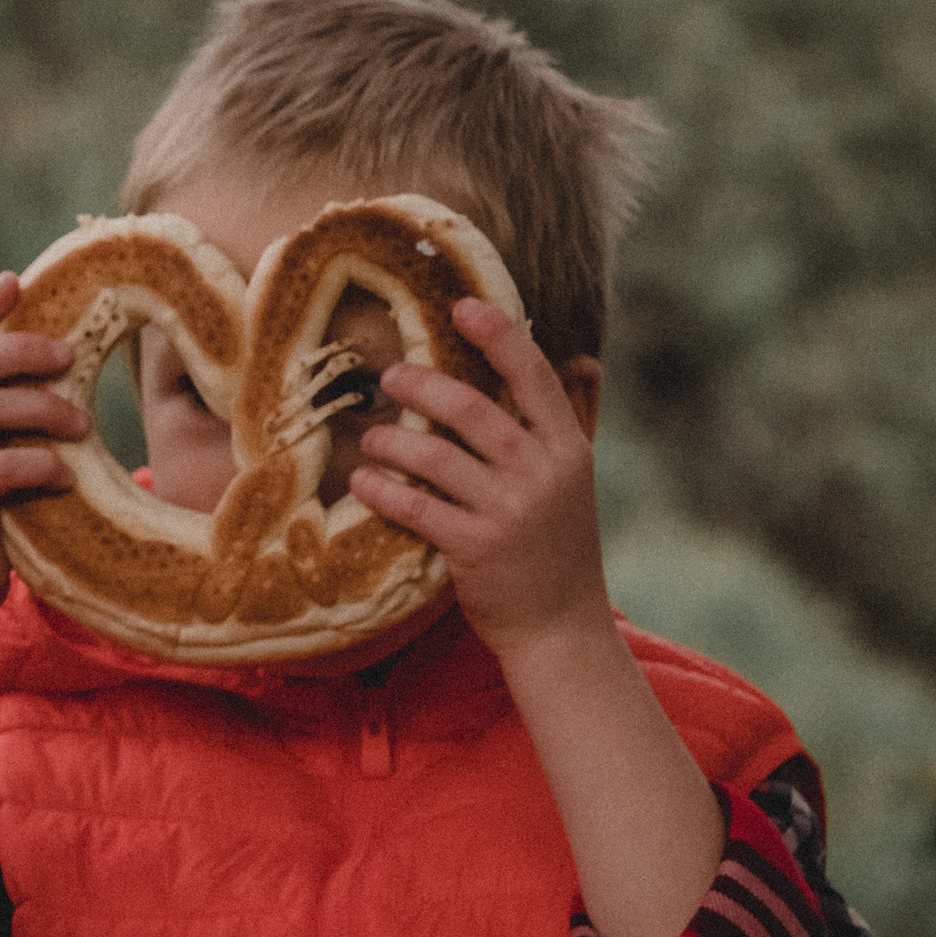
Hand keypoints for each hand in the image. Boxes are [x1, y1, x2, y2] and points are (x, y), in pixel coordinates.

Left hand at [347, 298, 607, 661]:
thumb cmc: (556, 548)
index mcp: (569, 449)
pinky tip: (363, 481)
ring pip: (436, 457)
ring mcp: (510, 512)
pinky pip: (416, 507)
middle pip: (474, 410)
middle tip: (390, 377)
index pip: (535, 377)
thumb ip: (558, 427)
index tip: (462, 306)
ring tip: (370, 438)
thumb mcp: (572, 482)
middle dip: (424, 386)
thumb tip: (564, 361)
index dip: (499, 337)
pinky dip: (383, 490)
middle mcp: (543, 474)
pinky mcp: (475, 549)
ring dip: (393, 441)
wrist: (562, 629)